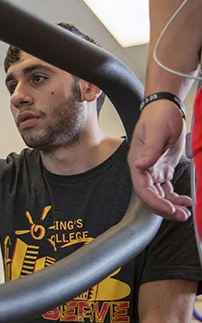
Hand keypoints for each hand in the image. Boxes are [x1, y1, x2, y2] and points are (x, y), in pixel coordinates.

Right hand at [128, 101, 190, 220]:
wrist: (165, 107)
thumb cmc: (158, 116)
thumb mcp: (156, 130)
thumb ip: (150, 149)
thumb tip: (141, 166)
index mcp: (137, 161)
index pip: (142, 188)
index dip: (155, 201)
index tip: (169, 208)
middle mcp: (143, 169)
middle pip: (150, 196)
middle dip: (164, 209)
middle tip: (181, 215)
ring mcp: (153, 170)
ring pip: (158, 195)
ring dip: (170, 206)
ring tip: (185, 213)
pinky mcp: (163, 169)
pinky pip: (166, 189)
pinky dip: (175, 198)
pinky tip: (185, 201)